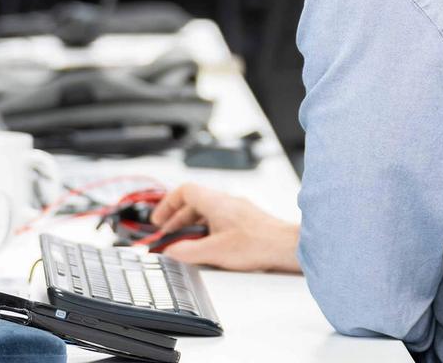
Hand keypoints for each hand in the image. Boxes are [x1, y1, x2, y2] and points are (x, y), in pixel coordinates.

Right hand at [150, 183, 300, 272]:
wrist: (285, 246)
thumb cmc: (257, 244)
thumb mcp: (214, 251)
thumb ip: (188, 251)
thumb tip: (171, 251)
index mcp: (216, 202)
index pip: (184, 190)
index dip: (167, 204)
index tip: (158, 220)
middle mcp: (226, 201)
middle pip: (194, 202)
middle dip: (176, 219)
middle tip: (166, 235)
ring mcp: (237, 209)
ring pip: (206, 210)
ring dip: (191, 225)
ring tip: (184, 243)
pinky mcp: (245, 219)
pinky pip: (219, 218)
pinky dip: (206, 229)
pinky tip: (206, 245)